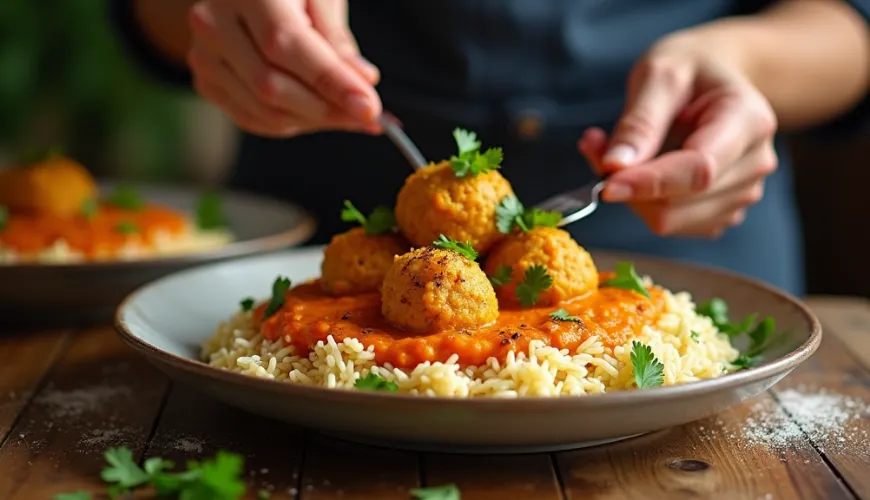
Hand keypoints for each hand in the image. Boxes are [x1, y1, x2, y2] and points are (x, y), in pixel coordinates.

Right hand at [187, 0, 381, 136]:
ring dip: (314, 121)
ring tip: (347, 115)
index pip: (286, 45)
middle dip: (326, 109)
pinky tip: (319, 114)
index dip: (330, 82)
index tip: (369, 107)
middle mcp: (213, 23)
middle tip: (366, 116)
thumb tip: (361, 84)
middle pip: (271, 85)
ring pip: (264, 110)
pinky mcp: (207, 82)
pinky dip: (293, 123)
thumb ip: (337, 40)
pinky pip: (254, 119)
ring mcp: (204, 56)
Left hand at [579, 31, 777, 237]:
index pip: (698, 170)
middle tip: (597, 147)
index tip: (605, 185)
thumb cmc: (688, 69)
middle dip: (629, 185)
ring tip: (622, 151)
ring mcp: (743, 192)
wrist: (713, 77)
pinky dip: (644, 202)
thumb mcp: (658, 74)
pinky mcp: (724, 211)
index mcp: (749, 120)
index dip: (649, 183)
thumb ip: (639, 122)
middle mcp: (755, 162)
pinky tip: (640, 170)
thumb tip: (615, 167)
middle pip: (679, 202)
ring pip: (670, 219)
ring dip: (633, 194)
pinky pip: (672, 223)